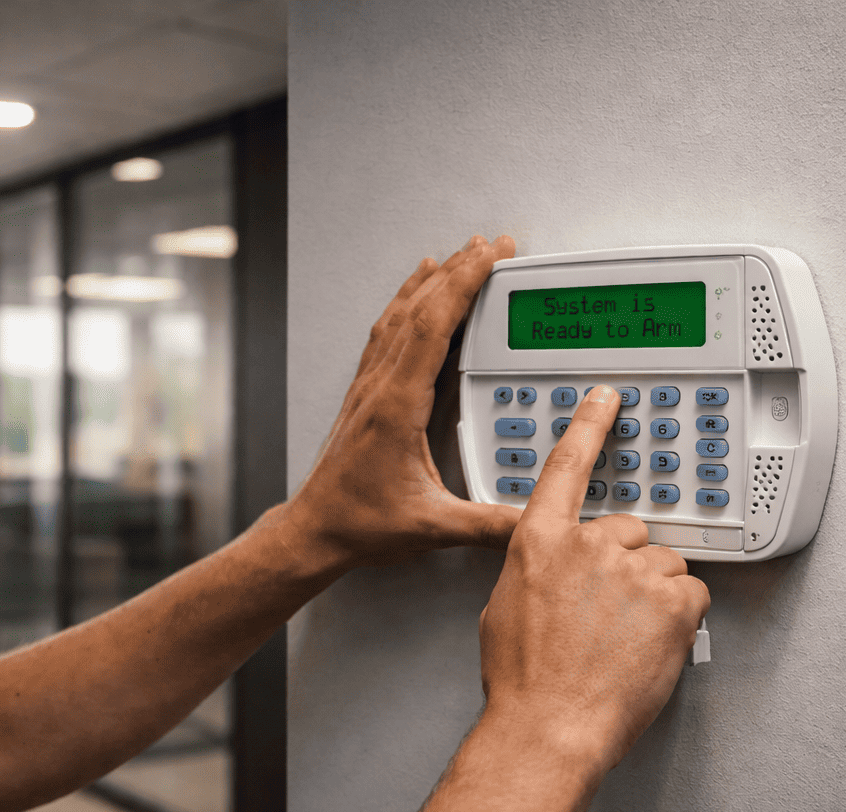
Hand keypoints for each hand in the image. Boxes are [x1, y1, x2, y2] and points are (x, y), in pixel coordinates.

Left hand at [283, 234, 518, 567]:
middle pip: (419, 310)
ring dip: (431, 283)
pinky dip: (407, 306)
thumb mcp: (432, 528)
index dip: (463, 284)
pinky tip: (414, 298)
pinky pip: (387, 335)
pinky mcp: (364, 397)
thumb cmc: (358, 524)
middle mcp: (379, 388)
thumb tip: (532, 520)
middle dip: (457, 271)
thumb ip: (487, 524)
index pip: (434, 326)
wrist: (313, 531)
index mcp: (397, 406)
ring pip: (400, 318)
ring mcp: (368, 389)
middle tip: (491, 246)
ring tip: (457, 257)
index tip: (490, 256)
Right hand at [479, 386, 709, 771]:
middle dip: (626, 565)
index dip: (590, 427)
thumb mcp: (505, 608)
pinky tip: (647, 645)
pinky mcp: (674, 601)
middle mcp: (587, 545)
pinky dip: (679, 619)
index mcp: (540, 542)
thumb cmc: (524, 680)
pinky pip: (692, 594)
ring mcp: (634, 571)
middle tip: (608, 612)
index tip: (608, 399)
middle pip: (628, 531)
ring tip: (624, 638)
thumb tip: (555, 570)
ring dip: (653, 595)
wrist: (549, 726)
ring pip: (664, 566)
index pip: (568, 467)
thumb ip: (536, 570)